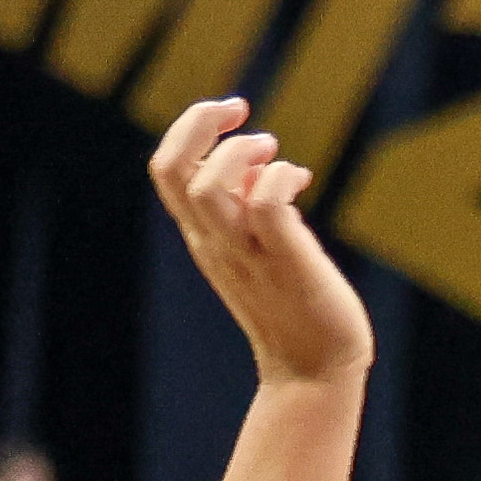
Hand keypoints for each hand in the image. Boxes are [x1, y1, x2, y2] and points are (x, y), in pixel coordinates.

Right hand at [146, 98, 372, 386]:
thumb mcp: (259, 248)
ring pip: (207, 187)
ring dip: (240, 152)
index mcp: (204, 234)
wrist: (314, 369)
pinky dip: (280, 179)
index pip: (166, 168)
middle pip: (171, 168)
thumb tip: (259, 169)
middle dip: (199, 121)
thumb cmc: (293, 303)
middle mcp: (215, 241)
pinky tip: (301, 181)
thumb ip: (250, 207)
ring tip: (272, 153)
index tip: (231, 114)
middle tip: (241, 111)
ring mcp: (246, 253)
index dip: (190, 127)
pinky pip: (267, 207)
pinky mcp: (285, 262)